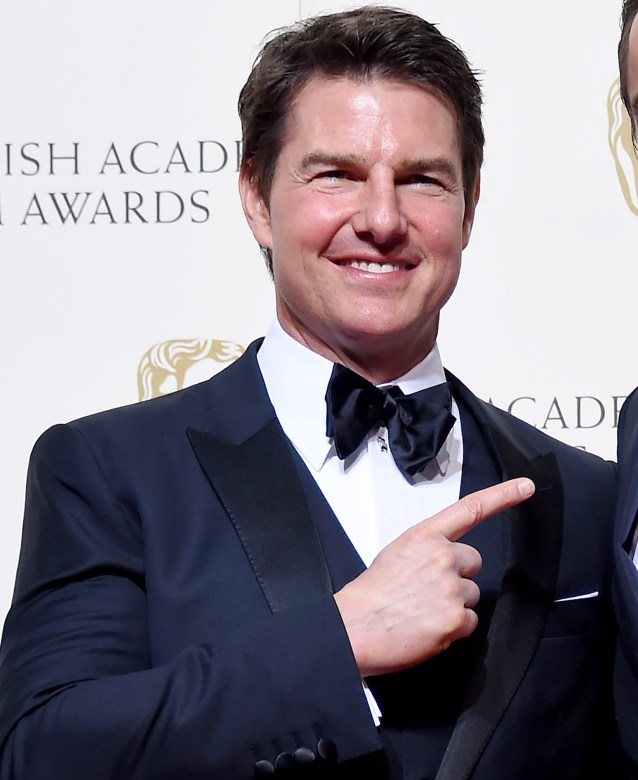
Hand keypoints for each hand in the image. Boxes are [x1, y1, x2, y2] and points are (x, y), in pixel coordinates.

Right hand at [334, 477, 534, 676]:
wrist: (355, 628)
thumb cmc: (370, 595)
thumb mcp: (396, 554)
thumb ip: (427, 551)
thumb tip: (445, 564)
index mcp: (424, 536)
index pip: (470, 509)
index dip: (502, 496)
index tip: (524, 486)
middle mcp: (442, 557)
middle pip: (473, 562)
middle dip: (458, 576)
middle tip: (429, 590)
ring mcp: (451, 587)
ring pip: (471, 594)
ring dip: (454, 604)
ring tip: (422, 611)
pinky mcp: (456, 618)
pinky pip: (469, 622)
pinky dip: (453, 628)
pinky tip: (428, 627)